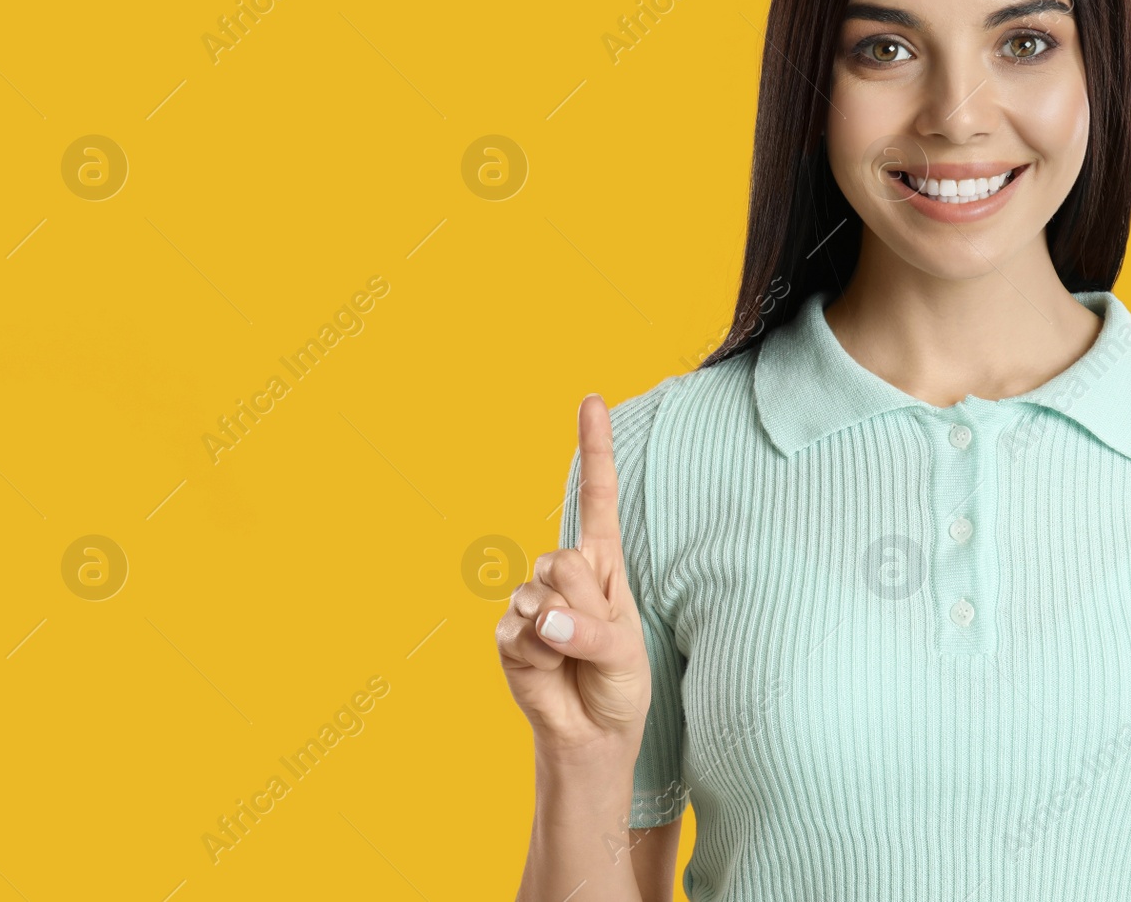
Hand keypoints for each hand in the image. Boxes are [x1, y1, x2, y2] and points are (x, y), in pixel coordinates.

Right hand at [496, 394, 652, 760]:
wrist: (591, 731)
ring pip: (538, 596)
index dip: (594, 448)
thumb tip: (542, 619)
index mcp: (601, 563)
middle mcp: (564, 573)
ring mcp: (531, 601)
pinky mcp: (507, 633)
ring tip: (570, 659)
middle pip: (561, 560)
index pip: (596, 497)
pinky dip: (537, 657)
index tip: (592, 399)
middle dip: (580, 606)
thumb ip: (591, 629)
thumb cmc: (617, 682)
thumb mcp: (623, 653)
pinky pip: (518, 632)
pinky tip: (548, 671)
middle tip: (590, 640)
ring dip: (560, 636)